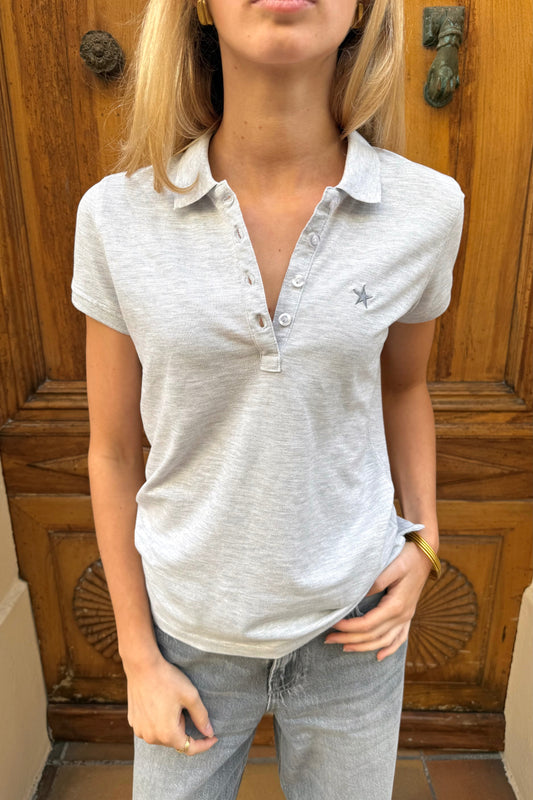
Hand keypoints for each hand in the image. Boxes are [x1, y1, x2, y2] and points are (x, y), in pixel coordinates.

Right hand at [124, 652, 217, 754]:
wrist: (142, 666)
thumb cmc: (168, 679)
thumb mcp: (190, 696)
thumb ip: (201, 717)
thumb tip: (209, 732)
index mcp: (167, 734)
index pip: (189, 748)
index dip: (204, 744)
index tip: (213, 737)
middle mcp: (151, 737)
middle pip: (175, 741)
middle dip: (184, 727)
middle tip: (183, 706)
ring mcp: (140, 730)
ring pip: (162, 735)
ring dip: (170, 725)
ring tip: (170, 703)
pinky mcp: (133, 722)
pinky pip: (151, 728)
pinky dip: (158, 721)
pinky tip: (158, 704)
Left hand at [324, 542, 431, 660]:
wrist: (425, 553)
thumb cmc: (407, 557)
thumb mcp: (391, 566)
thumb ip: (375, 582)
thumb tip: (359, 597)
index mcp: (396, 605)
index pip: (367, 624)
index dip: (348, 627)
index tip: (332, 624)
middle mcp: (402, 615)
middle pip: (373, 635)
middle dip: (349, 639)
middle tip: (328, 639)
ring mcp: (407, 617)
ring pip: (384, 641)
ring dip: (364, 647)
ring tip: (345, 647)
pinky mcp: (408, 614)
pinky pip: (400, 638)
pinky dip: (389, 649)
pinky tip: (379, 656)